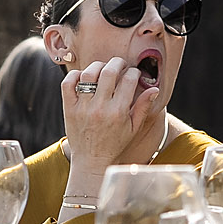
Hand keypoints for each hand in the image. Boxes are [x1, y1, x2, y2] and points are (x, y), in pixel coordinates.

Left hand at [61, 55, 161, 172]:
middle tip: (120, 65)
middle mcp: (100, 108)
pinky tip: (84, 77)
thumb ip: (144, 107)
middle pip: (109, 72)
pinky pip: (68, 83)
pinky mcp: (69, 108)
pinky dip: (75, 74)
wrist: (91, 160)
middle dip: (118, 63)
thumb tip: (155, 88)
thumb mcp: (134, 128)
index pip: (129, 80)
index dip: (134, 72)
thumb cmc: (114, 144)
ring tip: (103, 69)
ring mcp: (82, 107)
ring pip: (89, 74)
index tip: (134, 73)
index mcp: (118, 112)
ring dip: (98, 66)